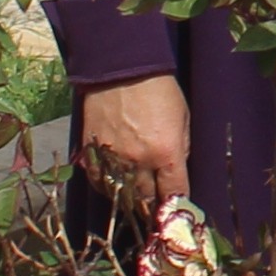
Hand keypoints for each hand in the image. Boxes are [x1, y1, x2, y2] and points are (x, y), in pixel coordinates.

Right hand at [76, 74, 188, 211]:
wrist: (122, 67)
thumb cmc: (159, 89)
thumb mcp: (182, 116)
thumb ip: (182, 147)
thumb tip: (176, 170)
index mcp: (166, 152)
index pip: (175, 191)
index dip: (178, 203)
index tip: (177, 208)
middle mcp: (139, 160)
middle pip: (147, 198)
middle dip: (153, 204)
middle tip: (155, 205)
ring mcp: (113, 157)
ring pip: (122, 195)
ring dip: (130, 198)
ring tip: (135, 198)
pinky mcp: (92, 150)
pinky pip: (98, 181)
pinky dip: (107, 187)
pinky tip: (114, 185)